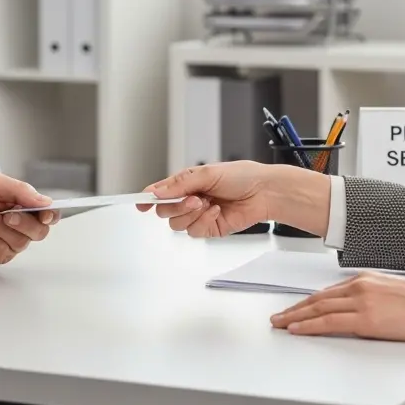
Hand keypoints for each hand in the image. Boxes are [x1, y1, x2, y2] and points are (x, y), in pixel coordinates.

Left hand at [0, 173, 60, 264]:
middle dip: (23, 222)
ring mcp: (7, 243)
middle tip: (7, 214)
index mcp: (23, 207)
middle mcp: (19, 227)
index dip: (50, 215)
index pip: (48, 215)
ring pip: (18, 242)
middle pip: (38, 232)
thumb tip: (45, 202)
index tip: (45, 213)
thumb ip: (21, 191)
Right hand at [134, 161, 331, 237]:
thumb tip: (157, 191)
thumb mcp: (207, 173)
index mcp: (186, 183)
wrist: (265, 192)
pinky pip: (194, 231)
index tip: (139, 203)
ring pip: (177, 224)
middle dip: (175, 205)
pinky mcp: (209, 228)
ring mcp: (198, 215)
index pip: (160, 192)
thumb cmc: (242, 176)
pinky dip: (204, 221)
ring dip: (191, 214)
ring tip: (207, 203)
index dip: (147, 198)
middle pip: (164, 211)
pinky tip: (216, 211)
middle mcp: (189, 199)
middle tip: (192, 198)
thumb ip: (179, 183)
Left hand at [269, 272, 404, 343]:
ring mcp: (362, 302)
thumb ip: (373, 298)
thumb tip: (360, 311)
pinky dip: (309, 326)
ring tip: (279, 324)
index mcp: (367, 280)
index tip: (295, 308)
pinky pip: (329, 322)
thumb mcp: (394, 294)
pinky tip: (296, 329)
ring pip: (318, 309)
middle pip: (317, 299)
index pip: (329, 292)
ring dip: (295, 317)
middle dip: (294, 308)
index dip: (308, 301)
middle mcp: (360, 287)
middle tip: (276, 316)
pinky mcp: (366, 318)